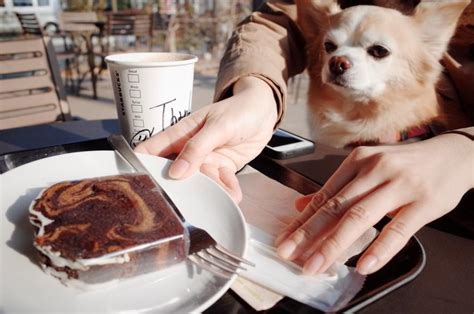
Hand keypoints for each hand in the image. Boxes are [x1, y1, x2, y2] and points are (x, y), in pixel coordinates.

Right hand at [134, 76, 277, 201]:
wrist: (264, 113)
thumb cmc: (238, 111)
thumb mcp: (218, 126)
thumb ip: (197, 148)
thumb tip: (176, 172)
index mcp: (180, 134)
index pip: (152, 150)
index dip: (141, 166)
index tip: (136, 185)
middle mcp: (189, 150)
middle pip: (174, 174)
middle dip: (180, 188)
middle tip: (188, 202)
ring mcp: (205, 161)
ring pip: (199, 183)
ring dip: (211, 191)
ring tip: (223, 193)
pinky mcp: (221, 169)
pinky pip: (219, 185)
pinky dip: (226, 190)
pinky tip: (234, 190)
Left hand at [275, 133, 473, 274]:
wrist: (452, 155)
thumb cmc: (404, 164)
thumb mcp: (368, 168)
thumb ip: (336, 188)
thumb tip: (301, 204)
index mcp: (357, 162)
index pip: (324, 195)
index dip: (302, 221)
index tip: (285, 240)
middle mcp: (375, 170)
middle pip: (336, 207)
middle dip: (309, 234)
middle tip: (290, 255)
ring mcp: (399, 185)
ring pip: (360, 217)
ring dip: (334, 244)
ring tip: (317, 264)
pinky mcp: (423, 203)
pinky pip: (398, 230)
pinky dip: (380, 249)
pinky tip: (364, 266)